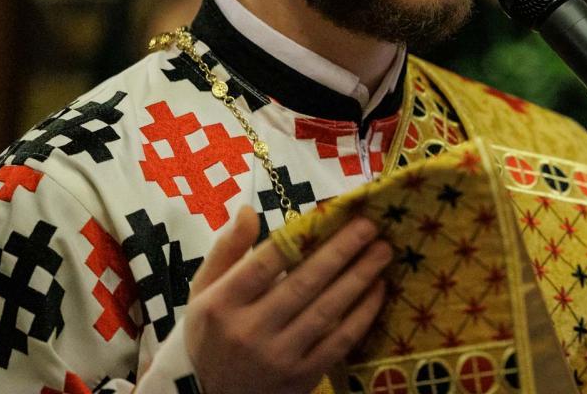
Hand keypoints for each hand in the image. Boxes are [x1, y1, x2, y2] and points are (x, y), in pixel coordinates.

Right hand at [184, 206, 391, 393]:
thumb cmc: (211, 334)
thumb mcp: (204, 291)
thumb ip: (227, 249)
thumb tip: (248, 209)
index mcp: (221, 304)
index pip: (265, 263)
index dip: (301, 236)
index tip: (333, 213)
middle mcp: (248, 332)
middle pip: (302, 284)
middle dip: (341, 251)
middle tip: (371, 225)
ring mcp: (277, 358)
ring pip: (326, 311)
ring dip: (359, 278)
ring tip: (382, 251)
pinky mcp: (301, 377)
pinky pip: (339, 342)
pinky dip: (362, 314)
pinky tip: (378, 289)